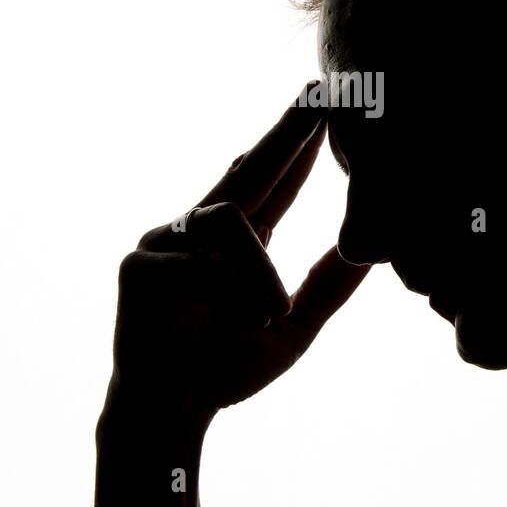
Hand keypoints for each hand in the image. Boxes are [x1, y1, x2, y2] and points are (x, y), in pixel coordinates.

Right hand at [109, 84, 370, 417]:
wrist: (169, 414)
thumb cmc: (223, 372)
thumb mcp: (291, 329)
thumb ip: (325, 289)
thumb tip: (366, 253)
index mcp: (233, 246)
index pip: (272, 185)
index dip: (298, 148)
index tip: (326, 107)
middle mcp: (198, 232)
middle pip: (248, 169)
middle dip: (285, 131)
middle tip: (318, 92)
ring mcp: (166, 242)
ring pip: (234, 221)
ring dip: (260, 274)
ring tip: (266, 315)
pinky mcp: (140, 263)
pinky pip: (202, 260)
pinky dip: (225, 293)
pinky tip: (217, 319)